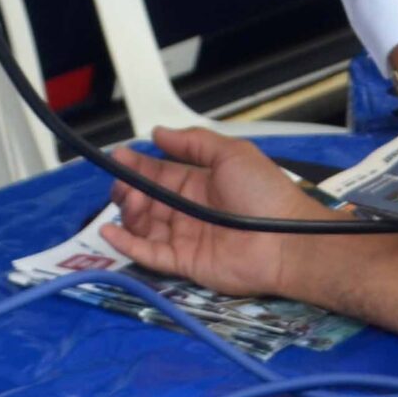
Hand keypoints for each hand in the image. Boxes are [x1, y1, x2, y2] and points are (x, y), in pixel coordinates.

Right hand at [102, 127, 332, 297]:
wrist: (287, 241)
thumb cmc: (264, 194)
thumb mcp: (232, 154)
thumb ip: (194, 143)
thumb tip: (159, 132)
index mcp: (200, 183)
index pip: (159, 173)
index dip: (137, 166)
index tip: (117, 159)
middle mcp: (189, 210)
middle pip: (147, 199)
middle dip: (130, 190)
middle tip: (124, 186)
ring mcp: (185, 238)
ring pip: (144, 226)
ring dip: (129, 213)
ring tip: (130, 204)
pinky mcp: (184, 263)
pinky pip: (149, 255)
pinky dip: (126, 245)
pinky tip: (110, 232)